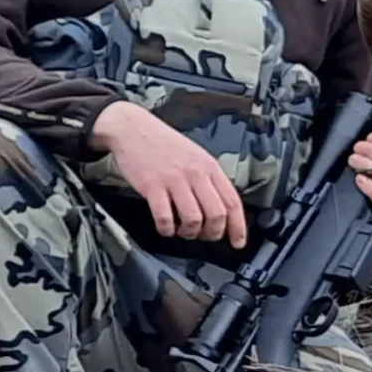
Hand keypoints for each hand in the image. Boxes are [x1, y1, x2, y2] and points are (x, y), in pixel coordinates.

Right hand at [89, 101, 249, 246]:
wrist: (133, 128)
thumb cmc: (164, 144)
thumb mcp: (197, 156)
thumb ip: (209, 180)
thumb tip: (221, 209)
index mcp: (210, 167)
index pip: (232, 202)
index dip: (238, 227)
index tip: (238, 243)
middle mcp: (195, 174)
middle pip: (217, 215)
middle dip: (212, 233)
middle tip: (203, 236)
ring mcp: (174, 180)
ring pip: (194, 220)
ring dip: (189, 233)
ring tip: (182, 230)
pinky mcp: (152, 186)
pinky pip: (165, 218)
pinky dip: (167, 229)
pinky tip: (165, 227)